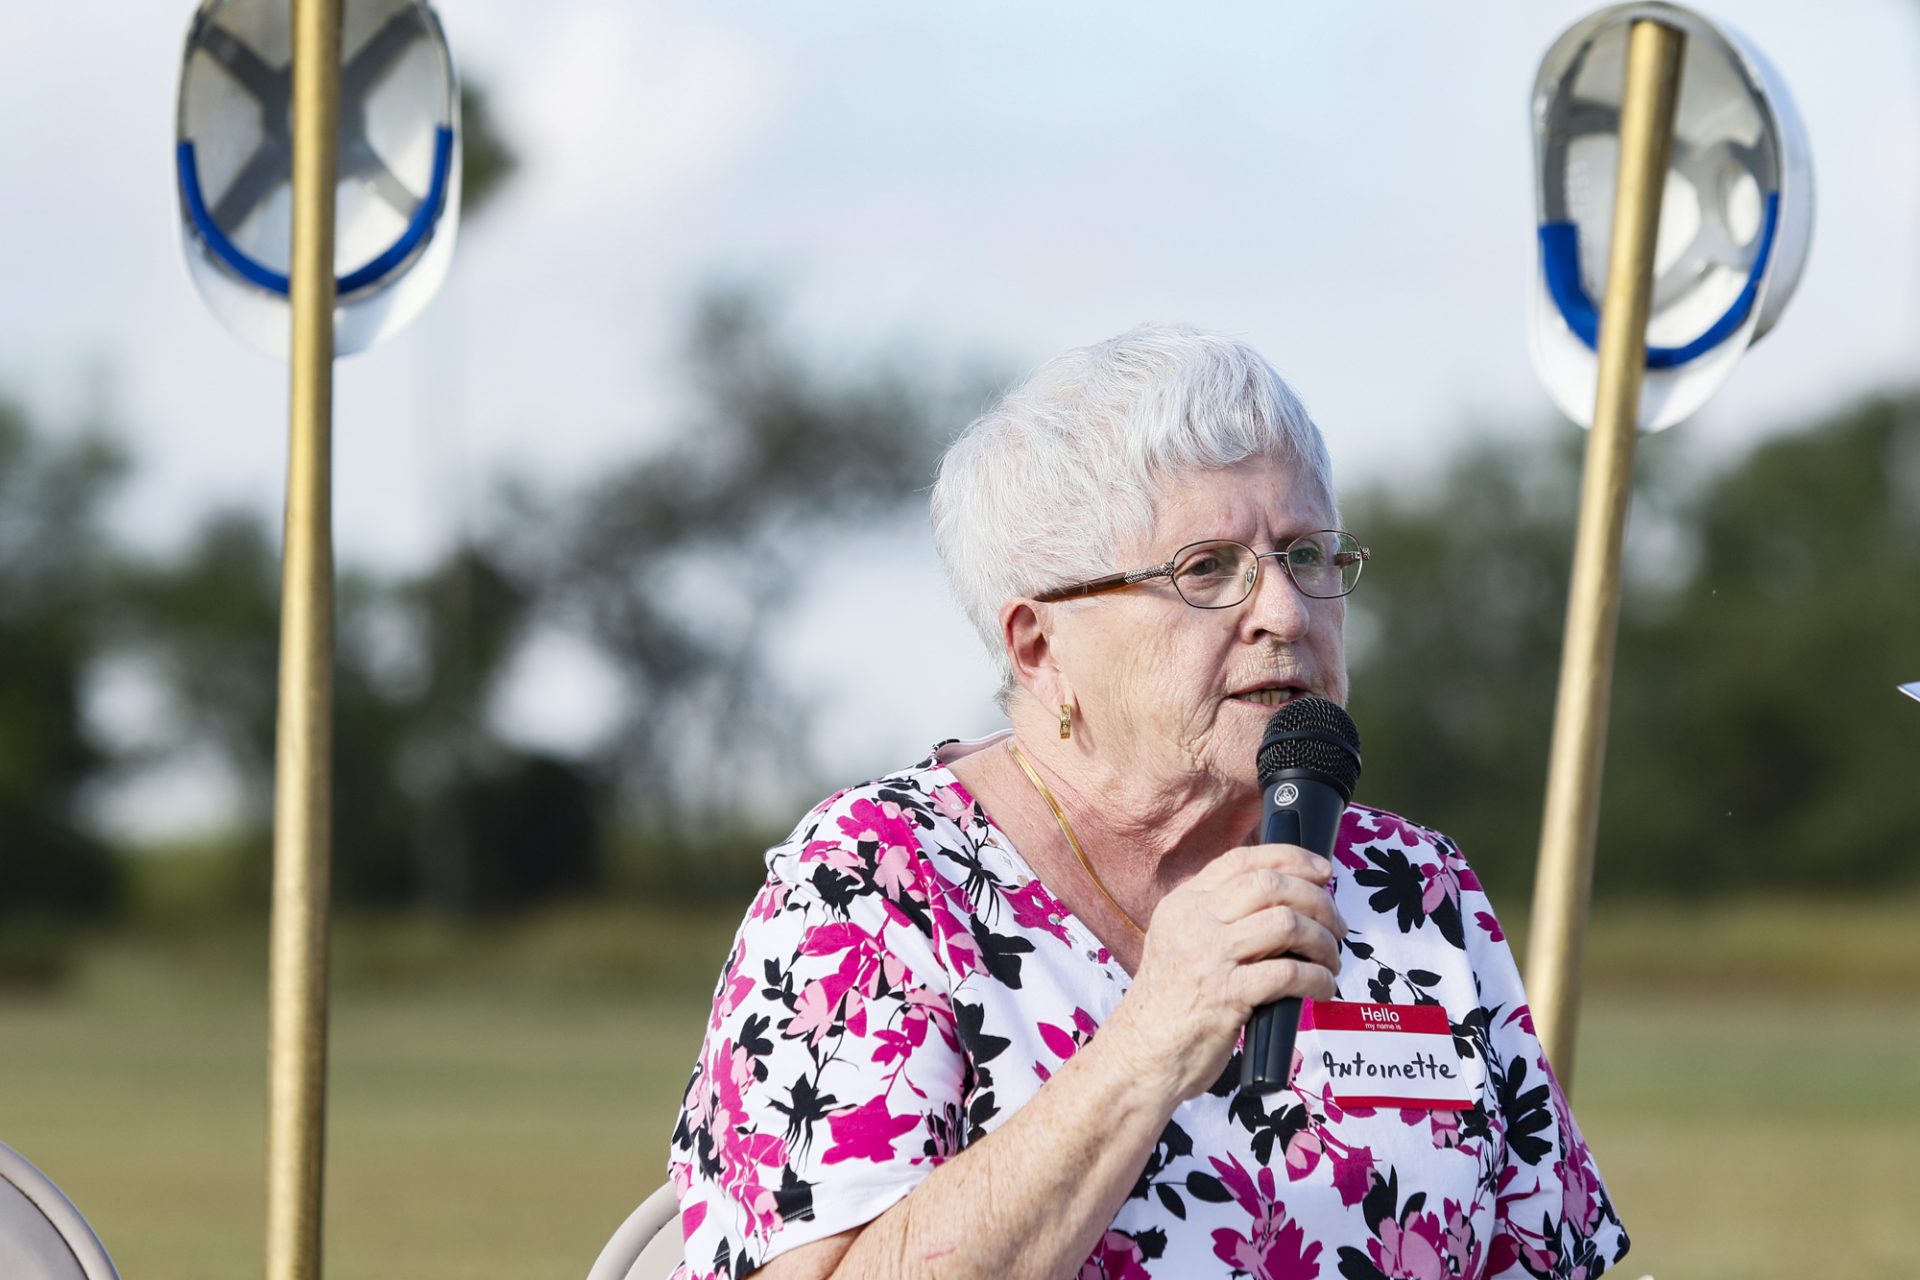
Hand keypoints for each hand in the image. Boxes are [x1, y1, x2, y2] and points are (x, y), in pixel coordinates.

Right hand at [1102, 844, 1346, 1102]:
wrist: (1140, 1055)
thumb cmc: (1169, 1004)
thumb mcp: (1180, 942)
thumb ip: (1219, 918)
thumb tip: (1285, 903)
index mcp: (1184, 903)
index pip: (1244, 859)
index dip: (1293, 858)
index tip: (1324, 873)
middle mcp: (1194, 921)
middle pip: (1271, 884)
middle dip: (1318, 900)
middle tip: (1337, 925)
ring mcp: (1208, 956)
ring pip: (1286, 923)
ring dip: (1322, 941)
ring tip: (1331, 960)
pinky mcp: (1225, 995)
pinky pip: (1288, 972)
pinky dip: (1318, 978)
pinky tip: (1322, 987)